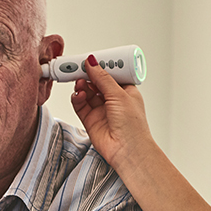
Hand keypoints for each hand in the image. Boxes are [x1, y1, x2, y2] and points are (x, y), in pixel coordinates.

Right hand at [71, 55, 156, 170]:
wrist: (127, 151)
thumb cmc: (133, 126)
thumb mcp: (119, 95)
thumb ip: (103, 78)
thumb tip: (92, 62)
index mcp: (125, 91)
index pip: (110, 73)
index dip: (101, 66)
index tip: (91, 59)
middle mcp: (113, 100)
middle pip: (96, 81)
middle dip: (87, 74)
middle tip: (78, 66)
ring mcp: (101, 109)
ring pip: (87, 92)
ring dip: (82, 85)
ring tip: (80, 82)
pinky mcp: (90, 119)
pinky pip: (80, 105)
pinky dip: (77, 98)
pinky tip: (79, 94)